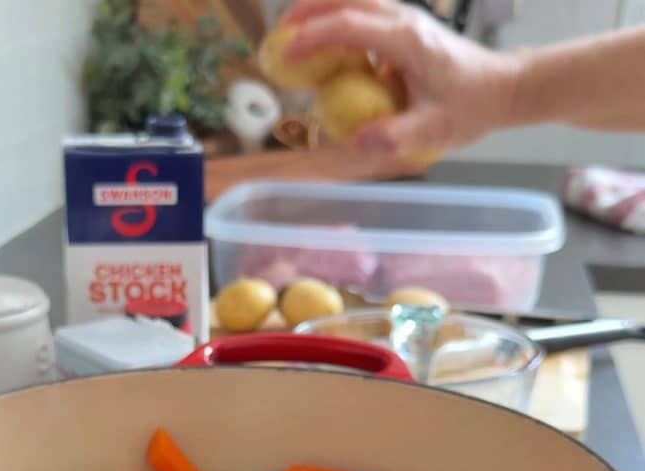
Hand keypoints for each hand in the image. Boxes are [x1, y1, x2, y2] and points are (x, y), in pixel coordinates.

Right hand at [283, 0, 523, 175]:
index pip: (350, 27)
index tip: (286, 55)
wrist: (506, 87)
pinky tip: (328, 46)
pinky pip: (367, 15)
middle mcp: (405, 21)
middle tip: (280, 33)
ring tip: (295, 30)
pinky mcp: (408, 28)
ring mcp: (407, 20)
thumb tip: (355, 142)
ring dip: (323, 9)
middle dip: (308, 9)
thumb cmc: (474, 107)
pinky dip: (340, 21)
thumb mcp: (437, 130)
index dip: (313, 38)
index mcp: (407, 41)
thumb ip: (397, 137)